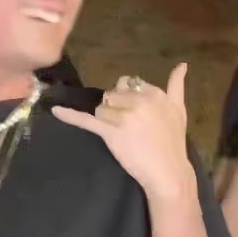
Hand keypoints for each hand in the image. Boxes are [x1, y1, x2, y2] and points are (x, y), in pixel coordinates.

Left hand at [52, 64, 193, 199]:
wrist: (168, 172)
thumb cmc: (173, 143)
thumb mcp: (179, 110)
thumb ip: (177, 86)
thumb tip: (182, 64)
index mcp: (154, 93)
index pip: (129, 84)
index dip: (127, 98)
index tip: (132, 113)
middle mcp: (139, 101)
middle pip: (113, 95)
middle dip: (115, 107)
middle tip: (126, 126)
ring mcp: (124, 117)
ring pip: (101, 109)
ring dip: (105, 120)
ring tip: (120, 135)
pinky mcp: (111, 133)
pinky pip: (87, 120)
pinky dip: (70, 116)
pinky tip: (55, 111)